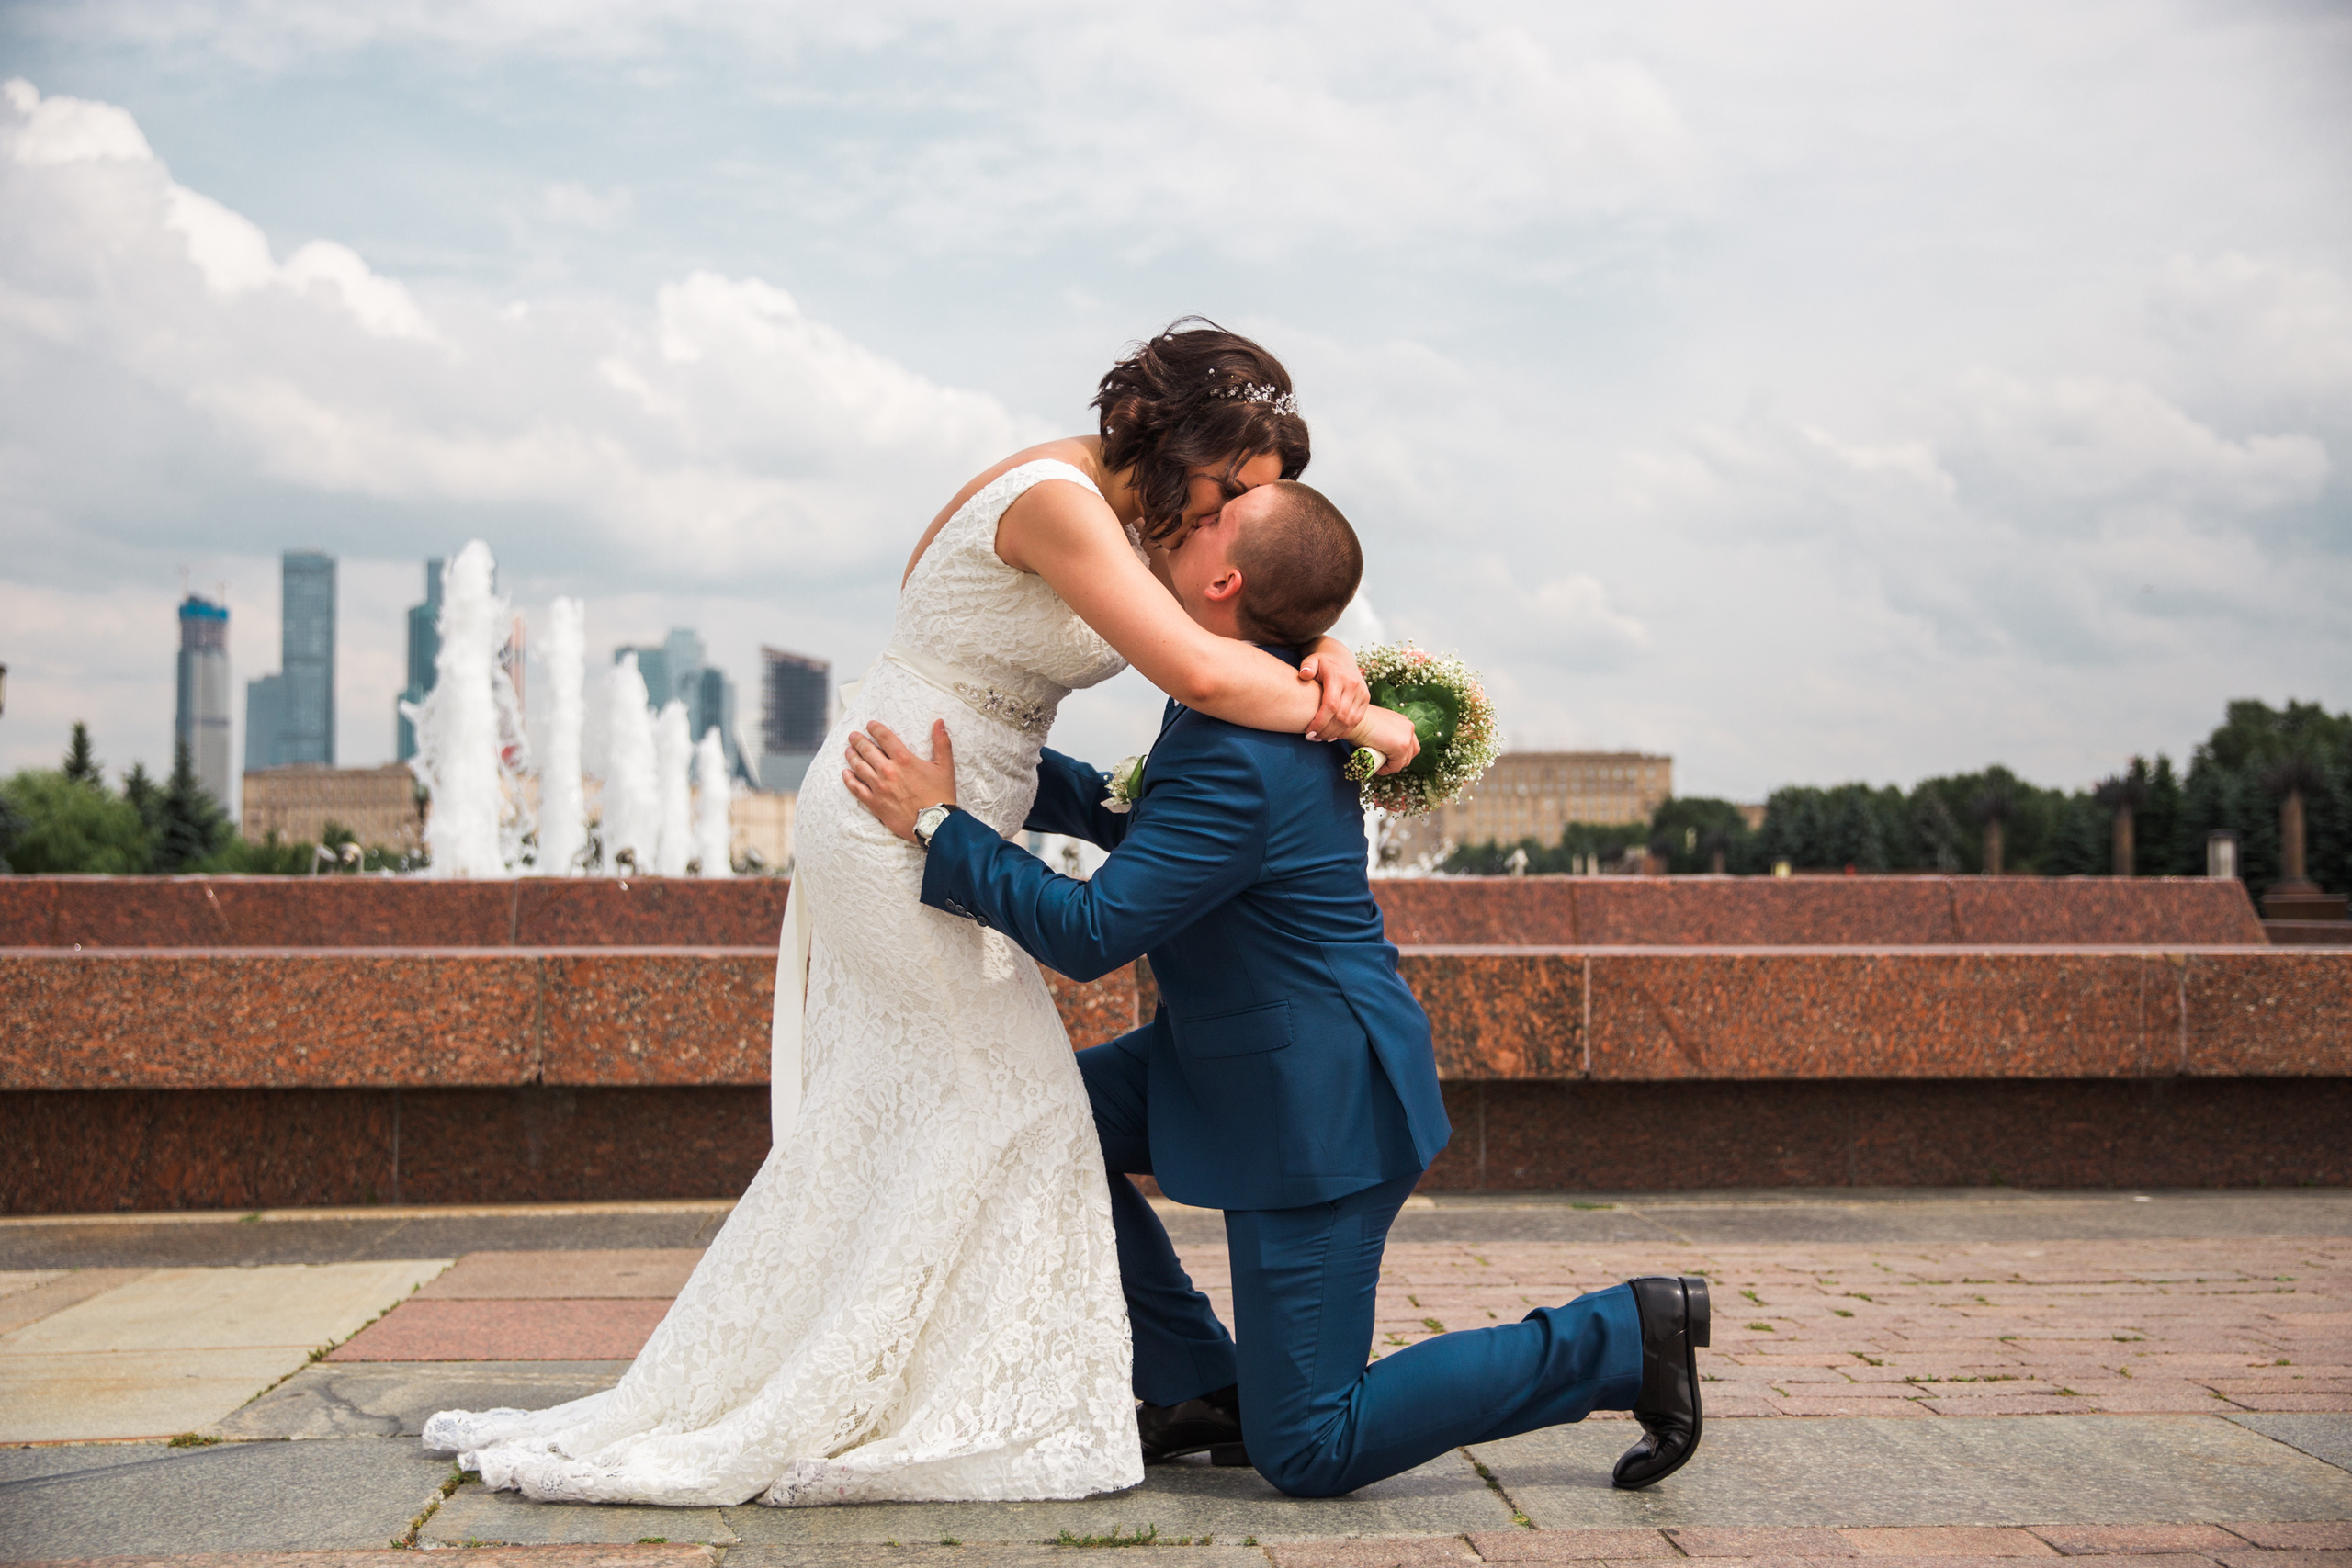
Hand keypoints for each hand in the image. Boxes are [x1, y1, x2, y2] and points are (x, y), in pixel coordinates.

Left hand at [843, 720, 956, 842]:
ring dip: (852, 756)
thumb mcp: (945, 766)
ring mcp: (879, 787)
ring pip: (859, 767)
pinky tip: (845, 774)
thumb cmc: (941, 794)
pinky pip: (856, 789)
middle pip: (867, 750)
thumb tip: (939, 722)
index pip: (885, 737)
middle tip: (853, 736)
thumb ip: (941, 742)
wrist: (934, 823)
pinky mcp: (875, 803)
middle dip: (858, 740)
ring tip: (848, 750)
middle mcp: (888, 770)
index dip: (875, 728)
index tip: (870, 725)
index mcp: (904, 759)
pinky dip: (849, 780)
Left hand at [1299, 638, 1369, 742]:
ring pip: (1349, 721)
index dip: (1320, 722)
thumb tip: (1305, 674)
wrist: (1341, 657)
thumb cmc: (1322, 662)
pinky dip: (1344, 730)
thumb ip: (1307, 666)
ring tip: (1320, 737)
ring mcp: (1362, 693)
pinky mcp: (1366, 699)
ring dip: (1334, 733)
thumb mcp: (1312, 660)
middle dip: (1325, 731)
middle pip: (1340, 717)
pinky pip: (1356, 720)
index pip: (1331, 706)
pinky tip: (1332, 735)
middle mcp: (1353, 685)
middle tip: (1312, 737)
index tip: (1308, 733)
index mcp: (1339, 677)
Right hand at [1349, 706, 1420, 774]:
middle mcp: (1408, 728)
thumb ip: (1386, 737)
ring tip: (1378, 765)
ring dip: (1391, 766)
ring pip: (1404, 761)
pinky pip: (1395, 766)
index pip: (1409, 743)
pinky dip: (1386, 770)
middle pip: (1411, 753)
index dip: (1399, 754)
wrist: (1353, 718)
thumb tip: (1384, 751)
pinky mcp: (1401, 747)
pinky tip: (1376, 767)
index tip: (1386, 758)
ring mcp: (1406, 737)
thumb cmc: (1359, 722)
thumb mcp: (1377, 727)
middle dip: (1398, 761)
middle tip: (1383, 763)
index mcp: (1403, 722)